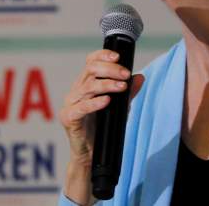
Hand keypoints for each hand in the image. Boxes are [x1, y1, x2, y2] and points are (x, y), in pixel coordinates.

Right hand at [58, 49, 144, 165]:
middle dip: (110, 69)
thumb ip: (129, 92)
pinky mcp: (69, 118)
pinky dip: (95, 103)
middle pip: (90, 69)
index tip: (119, 56)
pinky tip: (107, 101)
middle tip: (126, 75)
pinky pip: (82, 107)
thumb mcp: (120, 107)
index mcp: (86, 83)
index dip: (103, 55)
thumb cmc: (104, 127)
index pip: (91, 61)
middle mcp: (77, 90)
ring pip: (88, 86)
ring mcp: (71, 103)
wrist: (92, 154)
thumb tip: (140, 77)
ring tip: (123, 87)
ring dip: (107, 84)